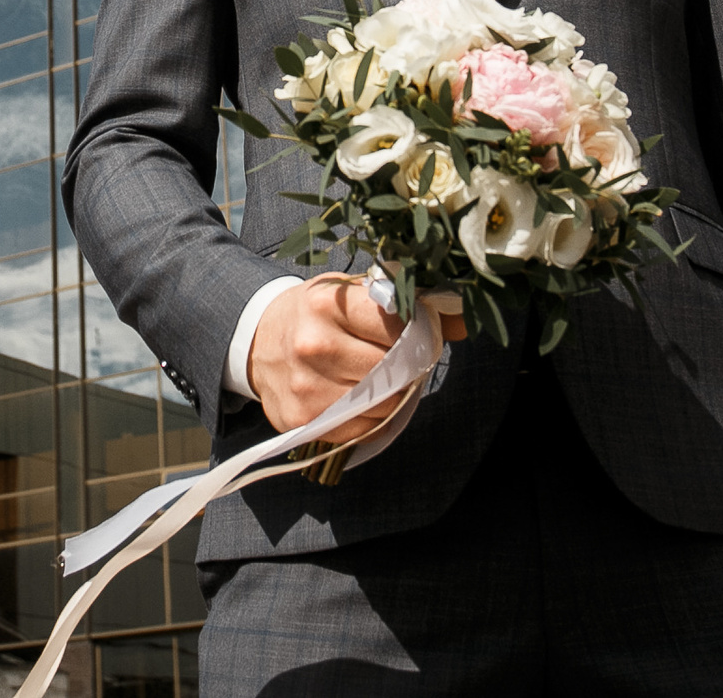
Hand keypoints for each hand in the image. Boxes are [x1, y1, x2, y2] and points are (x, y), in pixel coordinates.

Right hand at [245, 275, 461, 435]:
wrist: (256, 339)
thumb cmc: (313, 313)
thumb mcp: (352, 293)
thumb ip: (407, 304)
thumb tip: (466, 321)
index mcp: (326, 304)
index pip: (395, 324)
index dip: (416, 332)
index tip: (417, 332)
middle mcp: (313, 345)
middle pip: (392, 368)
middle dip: (406, 366)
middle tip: (401, 359)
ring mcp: (306, 387)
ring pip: (381, 404)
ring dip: (392, 395)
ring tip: (378, 378)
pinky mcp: (301, 421)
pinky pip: (360, 430)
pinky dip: (371, 419)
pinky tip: (361, 399)